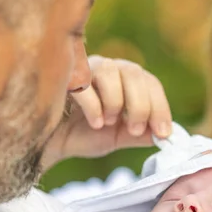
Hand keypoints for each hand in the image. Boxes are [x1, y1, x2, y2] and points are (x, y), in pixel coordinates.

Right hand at [44, 54, 172, 166]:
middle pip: (134, 72)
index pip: (150, 83)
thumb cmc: (80, 134)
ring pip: (112, 71)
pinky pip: (84, 82)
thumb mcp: (116, 137)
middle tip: (135, 129)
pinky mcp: (62, 75)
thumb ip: (140, 134)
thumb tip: (166, 136)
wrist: (46, 143)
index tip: (163, 133)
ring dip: (116, 102)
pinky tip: (94, 123)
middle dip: (141, 105)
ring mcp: (84, 68)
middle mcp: (107, 68)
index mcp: (124, 80)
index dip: (160, 107)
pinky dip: (94, 105)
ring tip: (108, 123)